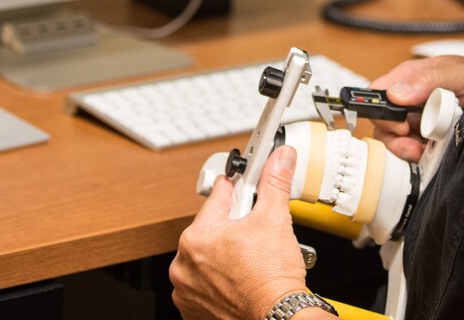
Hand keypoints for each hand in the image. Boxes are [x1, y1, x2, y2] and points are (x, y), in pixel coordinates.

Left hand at [170, 145, 308, 319]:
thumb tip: (279, 159)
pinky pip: (205, 285)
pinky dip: (219, 280)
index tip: (245, 185)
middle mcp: (185, 264)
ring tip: (250, 258)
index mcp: (197, 237)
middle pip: (212, 229)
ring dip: (225, 254)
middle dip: (232, 226)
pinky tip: (240, 278)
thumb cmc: (272, 278)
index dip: (238, 188)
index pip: (218, 197)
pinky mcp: (194, 310)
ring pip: (207, 258)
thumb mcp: (275, 219)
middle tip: (256, 232)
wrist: (277, 317)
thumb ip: (274, 182)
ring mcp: (188, 290)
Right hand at [369, 55, 463, 160]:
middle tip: (409, 139)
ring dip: (402, 149)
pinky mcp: (426, 143)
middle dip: (391, 134)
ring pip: (392, 140)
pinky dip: (415, 158)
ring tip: (420, 151)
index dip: (379, 108)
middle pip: (381, 120)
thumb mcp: (458, 72)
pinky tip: (427, 156)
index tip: (397, 122)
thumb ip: (428, 78)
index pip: (378, 92)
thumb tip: (396, 94)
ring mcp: (417, 124)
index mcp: (411, 78)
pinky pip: (409, 154)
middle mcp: (410, 102)